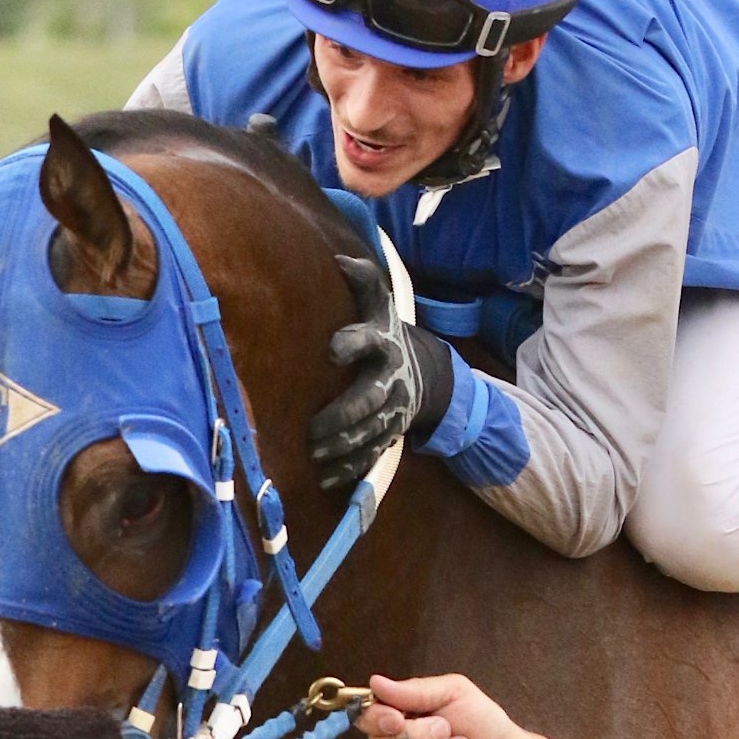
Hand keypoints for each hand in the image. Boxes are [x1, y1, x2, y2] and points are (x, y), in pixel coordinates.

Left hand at [306, 256, 454, 489]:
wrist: (427, 374)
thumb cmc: (387, 335)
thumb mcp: (380, 307)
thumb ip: (364, 283)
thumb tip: (340, 260)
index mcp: (384, 343)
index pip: (370, 341)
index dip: (353, 343)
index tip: (332, 350)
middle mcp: (391, 378)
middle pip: (368, 401)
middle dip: (341, 418)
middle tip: (311, 431)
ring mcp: (393, 411)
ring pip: (368, 434)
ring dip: (340, 448)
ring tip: (313, 455)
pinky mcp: (390, 434)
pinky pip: (370, 455)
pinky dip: (348, 469)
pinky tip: (324, 478)